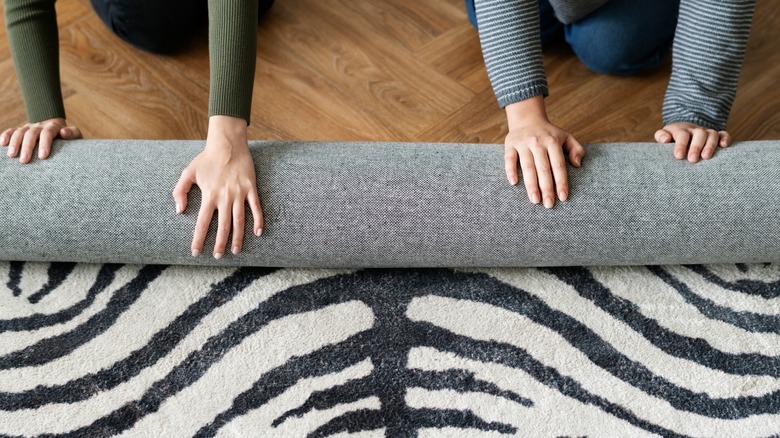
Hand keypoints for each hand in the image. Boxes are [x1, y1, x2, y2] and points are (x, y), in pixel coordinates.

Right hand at [1, 118, 81, 162]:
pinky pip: (12, 130)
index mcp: (53, 127)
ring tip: (11, 156)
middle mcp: (40, 126)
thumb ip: (73, 133)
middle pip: (31, 133)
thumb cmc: (69, 137)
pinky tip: (2, 143)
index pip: (48, 133)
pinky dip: (6, 135)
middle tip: (24, 161)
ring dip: (15, 143)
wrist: (59, 129)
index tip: (43, 157)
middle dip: (27, 147)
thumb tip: (63, 133)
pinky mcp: (22, 130)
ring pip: (20, 132)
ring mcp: (29, 127)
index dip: (45, 144)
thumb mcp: (76, 135)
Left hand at [172, 115, 263, 258]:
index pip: (203, 222)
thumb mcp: (188, 172)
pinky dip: (258, 221)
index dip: (199, 239)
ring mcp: (239, 193)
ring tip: (236, 250)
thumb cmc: (206, 158)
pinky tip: (258, 233)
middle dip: (220, 244)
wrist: (227, 144)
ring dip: (238, 237)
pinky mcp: (251, 189)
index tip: (196, 252)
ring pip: (239, 221)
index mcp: (209, 195)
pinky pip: (256, 208)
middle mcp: (224, 197)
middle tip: (218, 256)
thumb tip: (179, 211)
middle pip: (223, 226)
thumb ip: (179, 192)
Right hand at [504, 96, 584, 207]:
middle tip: (548, 205)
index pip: (558, 165)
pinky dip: (510, 170)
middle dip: (546, 188)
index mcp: (553, 141)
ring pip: (527, 166)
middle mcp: (538, 142)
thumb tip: (577, 165)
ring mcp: (523, 144)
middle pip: (543, 169)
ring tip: (535, 200)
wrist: (527, 118)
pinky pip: (509, 159)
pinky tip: (514, 183)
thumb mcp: (566, 136)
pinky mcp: (510, 145)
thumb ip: (576, 149)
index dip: (561, 182)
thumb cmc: (548, 133)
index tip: (563, 197)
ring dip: (531, 184)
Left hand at [654, 122, 730, 162]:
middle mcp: (695, 130)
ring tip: (706, 157)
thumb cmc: (672, 138)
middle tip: (692, 160)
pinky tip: (724, 146)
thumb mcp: (664, 134)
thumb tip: (665, 140)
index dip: (681, 145)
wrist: (684, 130)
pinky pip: (724, 134)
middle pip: (699, 134)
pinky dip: (725, 138)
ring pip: (712, 134)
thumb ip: (661, 136)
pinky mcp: (716, 136)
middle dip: (696, 147)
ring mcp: (707, 132)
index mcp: (681, 130)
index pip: (682, 135)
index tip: (678, 156)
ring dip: (710, 145)